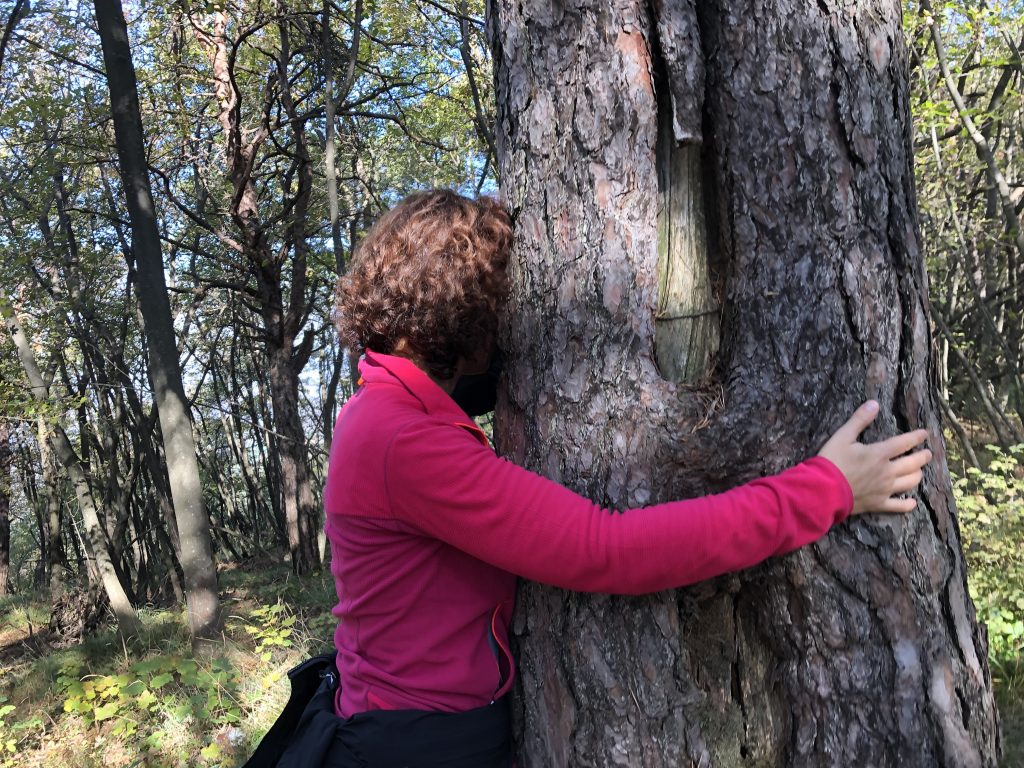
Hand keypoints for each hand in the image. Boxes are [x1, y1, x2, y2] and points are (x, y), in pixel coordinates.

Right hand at [817, 400, 932, 514]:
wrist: (823, 490)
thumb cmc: (832, 461)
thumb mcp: (842, 436)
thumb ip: (859, 420)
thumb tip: (874, 403)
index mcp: (879, 453)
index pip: (904, 443)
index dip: (916, 437)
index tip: (924, 434)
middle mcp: (887, 471)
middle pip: (912, 463)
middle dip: (923, 457)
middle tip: (928, 454)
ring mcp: (885, 489)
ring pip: (910, 482)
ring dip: (917, 475)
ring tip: (919, 472)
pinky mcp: (879, 503)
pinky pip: (899, 506)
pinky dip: (908, 504)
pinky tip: (912, 502)